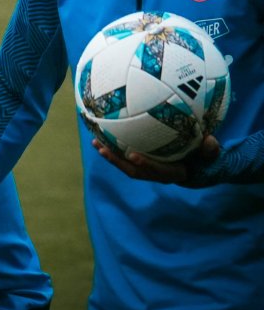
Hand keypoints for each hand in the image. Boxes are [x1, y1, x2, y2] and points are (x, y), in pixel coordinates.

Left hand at [93, 135, 219, 184]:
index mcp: (175, 173)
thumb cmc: (206, 158)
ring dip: (111, 156)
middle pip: (135, 171)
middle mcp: (158, 174)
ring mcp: (149, 169)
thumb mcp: (213, 154)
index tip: (133, 155)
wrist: (200, 165)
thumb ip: (211, 150)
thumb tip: (209, 140)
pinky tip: (102, 135)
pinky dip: (114, 148)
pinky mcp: (142, 163)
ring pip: (126, 165)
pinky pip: (126, 157)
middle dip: (118, 162)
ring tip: (96, 143)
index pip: (158, 171)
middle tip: (104, 150)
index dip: (146, 165)